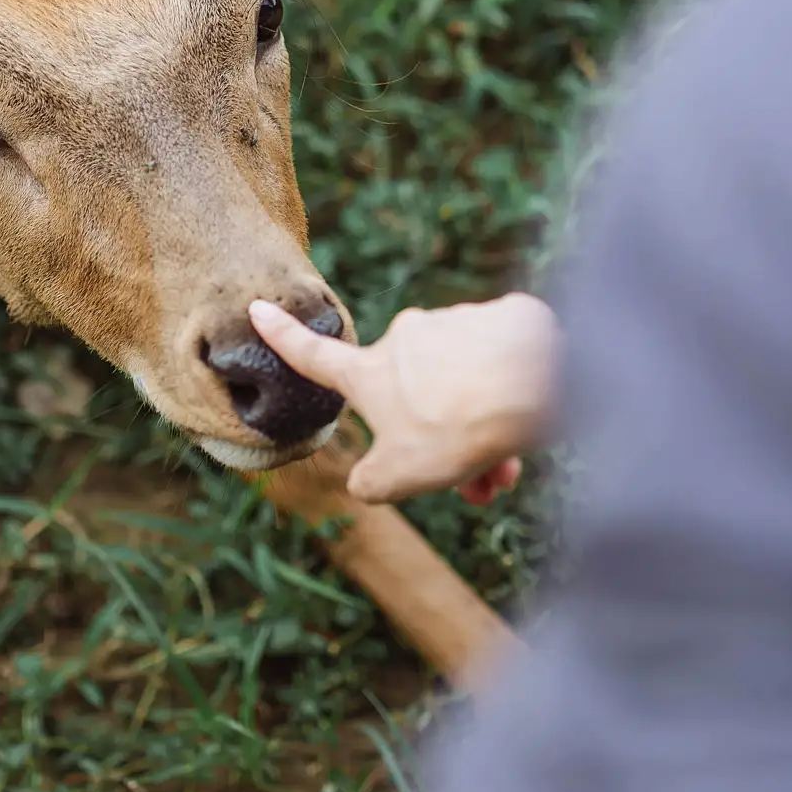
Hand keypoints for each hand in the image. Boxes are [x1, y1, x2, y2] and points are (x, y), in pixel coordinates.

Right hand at [251, 292, 556, 503]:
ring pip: (464, 383)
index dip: (284, 337)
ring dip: (480, 426)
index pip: (315, 356)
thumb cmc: (455, 429)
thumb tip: (366, 482)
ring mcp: (459, 322)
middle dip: (438, 440)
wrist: (532, 383)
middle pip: (416, 396)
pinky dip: (514, 394)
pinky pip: (505, 362)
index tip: (259, 308)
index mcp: (372, 372)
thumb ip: (372, 483)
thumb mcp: (400, 476)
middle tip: (473, 484)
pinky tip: (532, 417)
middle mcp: (410, 337)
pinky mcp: (508, 318)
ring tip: (507, 470)